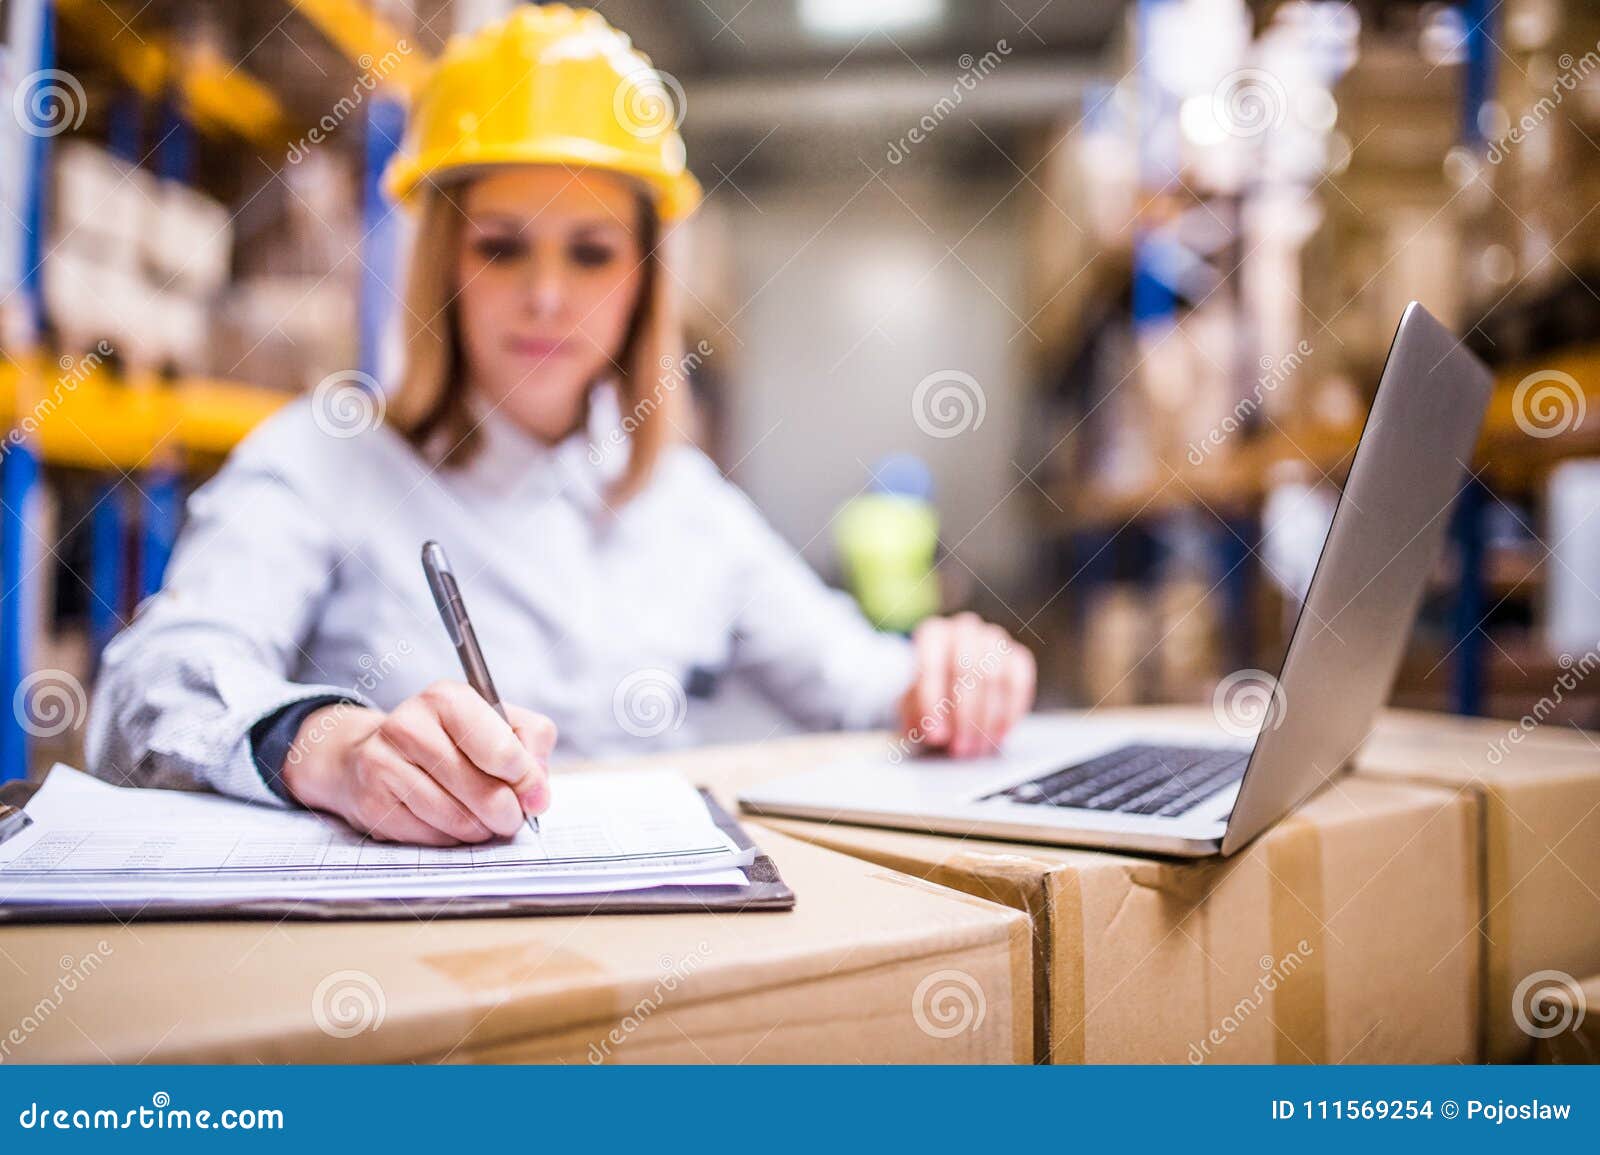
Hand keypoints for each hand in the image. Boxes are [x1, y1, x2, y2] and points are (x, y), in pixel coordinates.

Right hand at [280, 681, 555, 844]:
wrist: (376, 752)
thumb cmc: (451, 738)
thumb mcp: (497, 721)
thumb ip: (532, 743)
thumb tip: (538, 794)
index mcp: (447, 699)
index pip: (502, 750)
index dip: (526, 780)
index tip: (533, 794)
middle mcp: (410, 726)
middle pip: (483, 792)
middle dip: (507, 813)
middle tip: (511, 816)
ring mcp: (384, 765)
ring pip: (458, 820)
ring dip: (481, 829)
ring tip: (482, 818)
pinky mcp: (373, 804)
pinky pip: (432, 837)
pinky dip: (451, 838)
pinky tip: (449, 821)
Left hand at [898, 613, 1034, 757]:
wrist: (951, 679)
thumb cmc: (928, 692)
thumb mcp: (913, 702)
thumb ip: (919, 714)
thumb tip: (938, 735)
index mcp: (933, 633)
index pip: (932, 665)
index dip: (933, 704)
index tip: (935, 736)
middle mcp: (965, 629)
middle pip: (967, 671)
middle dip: (963, 717)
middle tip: (959, 748)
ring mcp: (995, 639)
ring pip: (994, 679)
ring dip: (986, 720)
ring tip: (975, 749)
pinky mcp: (1018, 656)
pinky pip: (1019, 684)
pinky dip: (1010, 713)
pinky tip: (999, 735)